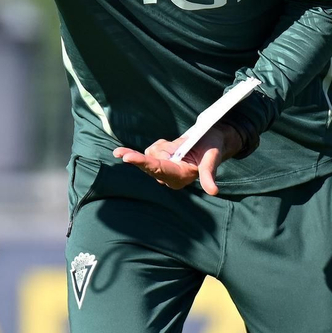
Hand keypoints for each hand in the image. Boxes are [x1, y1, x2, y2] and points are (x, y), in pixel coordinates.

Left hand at [114, 122, 243, 196]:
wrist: (212, 141)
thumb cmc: (212, 148)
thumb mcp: (212, 159)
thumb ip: (209, 174)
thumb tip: (213, 191)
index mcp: (180, 178)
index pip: (158, 169)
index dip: (142, 162)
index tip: (126, 158)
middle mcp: (169, 177)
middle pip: (147, 165)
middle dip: (133, 158)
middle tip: (117, 152)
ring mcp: (163, 171)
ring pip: (150, 153)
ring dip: (163, 145)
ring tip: (182, 145)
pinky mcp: (160, 163)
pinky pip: (153, 149)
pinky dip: (162, 145)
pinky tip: (175, 146)